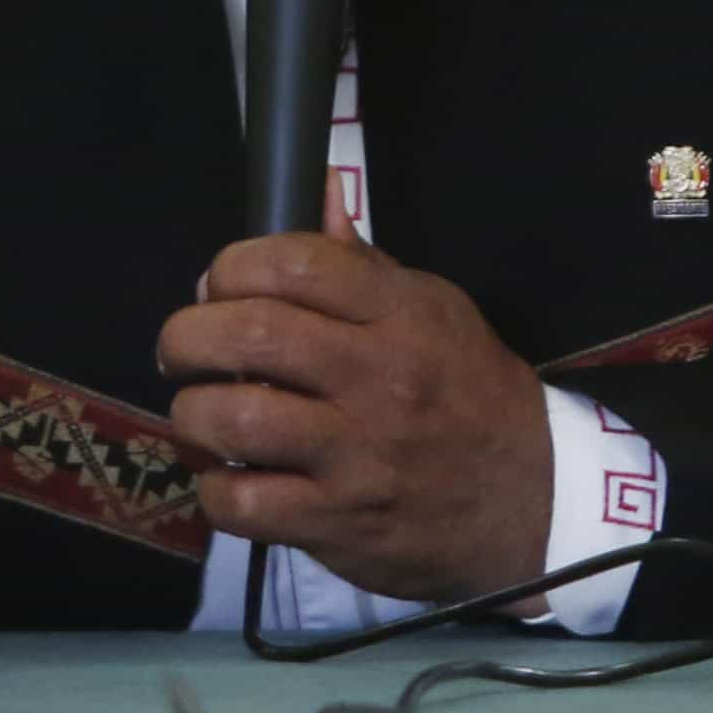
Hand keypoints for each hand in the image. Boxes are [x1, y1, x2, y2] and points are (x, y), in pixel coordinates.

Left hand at [157, 231, 552, 604]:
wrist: (531, 500)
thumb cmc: (470, 392)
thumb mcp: (435, 310)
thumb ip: (363, 263)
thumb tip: (318, 189)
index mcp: (400, 314)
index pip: (295, 264)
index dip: (232, 266)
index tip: (217, 287)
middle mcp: (378, 378)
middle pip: (249, 334)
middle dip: (187, 337)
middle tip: (181, 351)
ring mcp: (357, 455)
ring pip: (232, 418)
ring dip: (191, 413)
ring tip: (199, 413)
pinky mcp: (338, 523)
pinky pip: (240, 502)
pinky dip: (214, 487)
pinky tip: (227, 477)